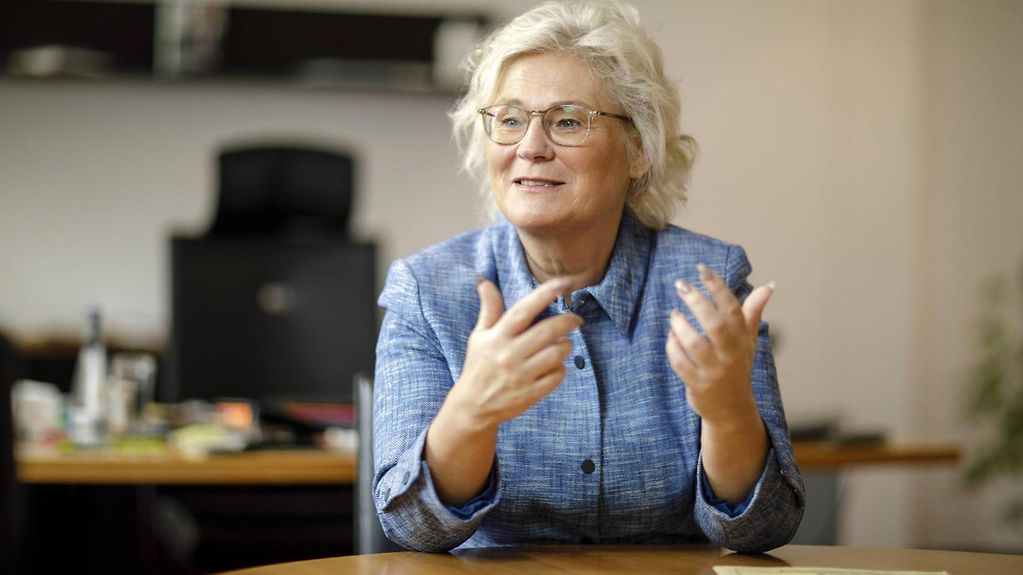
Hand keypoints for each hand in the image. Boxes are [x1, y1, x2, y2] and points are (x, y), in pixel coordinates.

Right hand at [446, 277, 582, 430]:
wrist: (473, 406)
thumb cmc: (479, 365)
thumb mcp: (480, 335)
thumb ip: (489, 308)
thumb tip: (484, 279)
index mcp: (497, 337)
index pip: (523, 310)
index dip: (544, 294)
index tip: (562, 283)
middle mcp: (509, 355)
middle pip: (547, 331)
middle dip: (568, 321)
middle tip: (576, 319)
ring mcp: (520, 376)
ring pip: (556, 354)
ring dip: (565, 345)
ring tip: (563, 343)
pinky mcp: (530, 394)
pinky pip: (556, 376)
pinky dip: (560, 368)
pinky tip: (554, 365)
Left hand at [665, 264, 773, 424]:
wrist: (732, 409)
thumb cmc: (737, 367)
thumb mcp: (747, 340)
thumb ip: (752, 312)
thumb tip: (769, 285)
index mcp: (743, 339)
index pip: (733, 308)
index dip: (718, 287)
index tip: (702, 269)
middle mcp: (731, 355)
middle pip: (715, 324)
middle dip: (697, 301)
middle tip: (680, 284)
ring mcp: (715, 371)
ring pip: (696, 344)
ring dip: (681, 326)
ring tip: (674, 314)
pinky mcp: (698, 385)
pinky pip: (681, 364)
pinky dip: (673, 348)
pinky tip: (670, 337)